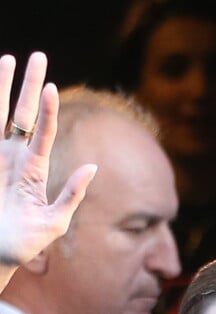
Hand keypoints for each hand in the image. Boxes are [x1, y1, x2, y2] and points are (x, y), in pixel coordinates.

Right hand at [0, 52, 96, 287]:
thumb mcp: (56, 221)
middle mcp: (15, 158)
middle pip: (23, 115)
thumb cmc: (26, 243)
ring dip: (2, 88)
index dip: (48, 109)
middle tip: (37, 57)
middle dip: (29, 86)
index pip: (44, 132)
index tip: (51, 86)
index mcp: (35, 170)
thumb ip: (72, 194)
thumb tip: (94, 167)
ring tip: (8, 59)